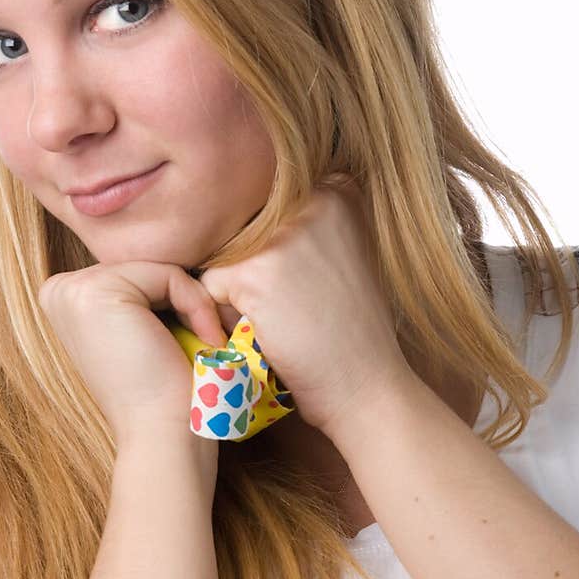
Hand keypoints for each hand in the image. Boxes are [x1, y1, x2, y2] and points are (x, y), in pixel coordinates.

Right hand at [38, 262, 228, 446]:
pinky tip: (205, 339)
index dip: (167, 300)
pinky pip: (170, 275)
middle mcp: (58, 290)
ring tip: (206, 341)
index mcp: (61, 300)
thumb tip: (167, 257)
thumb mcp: (136, 331)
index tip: (187, 337)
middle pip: (144, 268)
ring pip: (159, 269)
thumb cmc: (159, 392)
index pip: (133, 274)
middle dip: (180, 299)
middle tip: (205, 338)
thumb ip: (134, 295)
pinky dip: (197, 305)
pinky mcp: (99, 290)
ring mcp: (73, 289)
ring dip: (192, 303)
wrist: (160, 435)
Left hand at [197, 174, 411, 440]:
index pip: (267, 205)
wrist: (367, 387)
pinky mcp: (254, 272)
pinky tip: (267, 335)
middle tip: (295, 306)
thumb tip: (251, 213)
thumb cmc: (354, 331)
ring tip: (281, 320)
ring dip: (238, 293)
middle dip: (252, 269)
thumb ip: (310, 225)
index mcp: (337, 192)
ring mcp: (282, 237)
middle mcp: (311, 203)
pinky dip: (226, 318)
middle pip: (242, 230)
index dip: (273, 248)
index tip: (303, 281)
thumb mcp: (349, 255)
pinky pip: (210, 288)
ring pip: (224, 258)